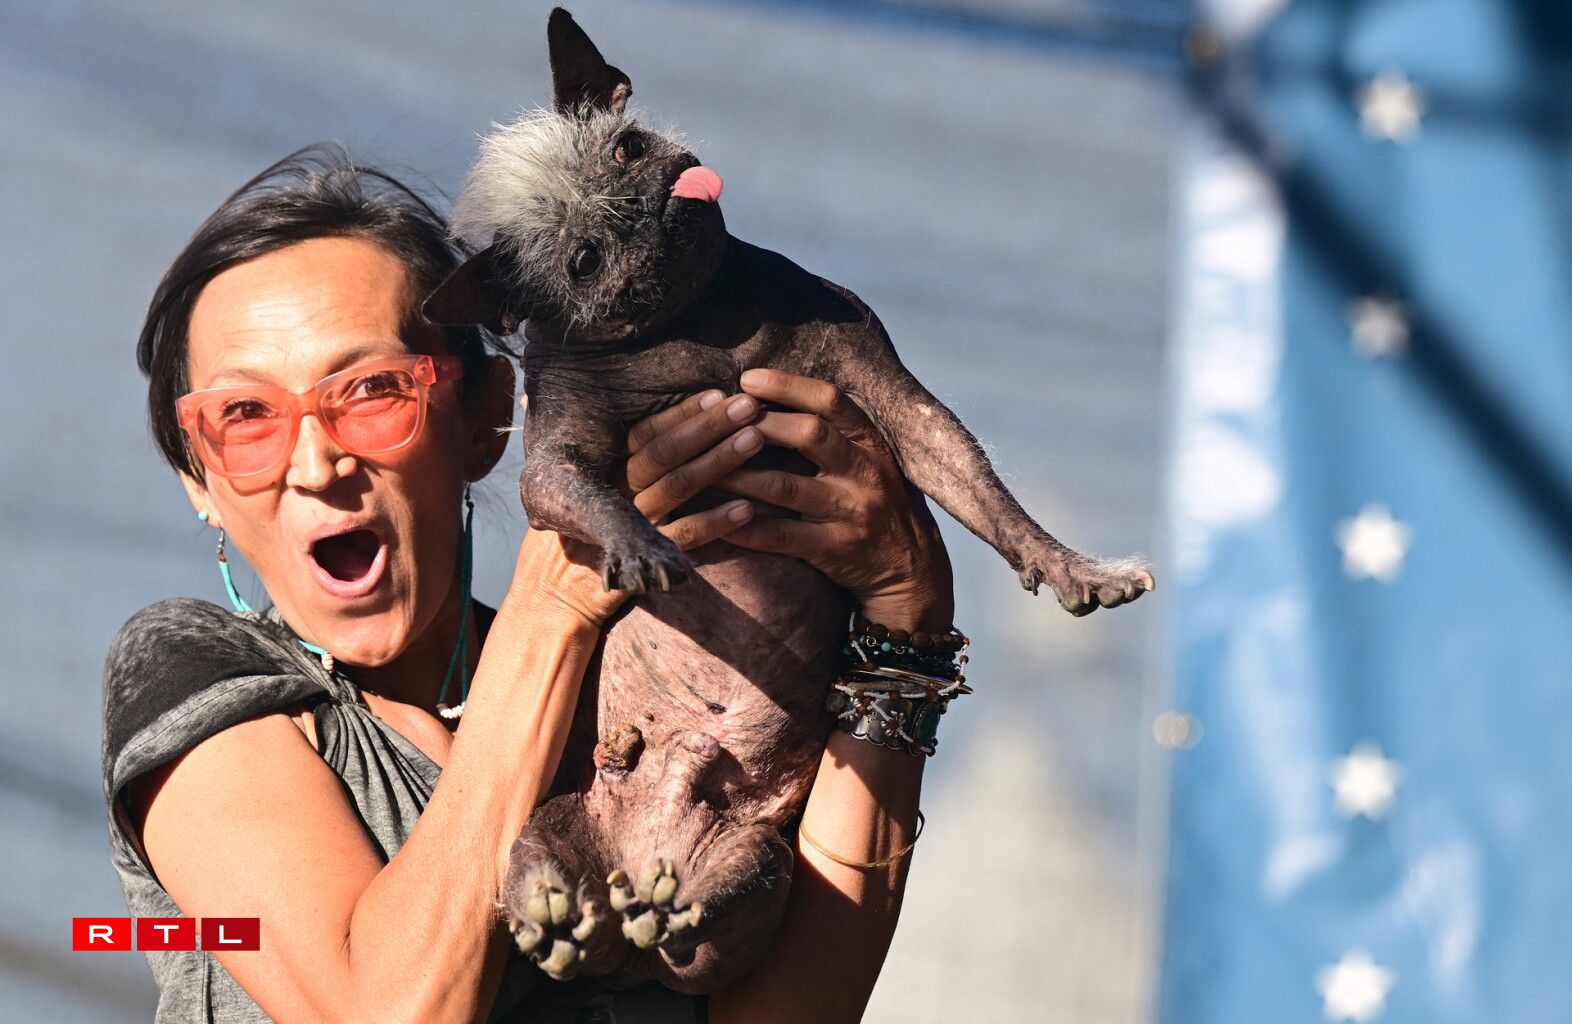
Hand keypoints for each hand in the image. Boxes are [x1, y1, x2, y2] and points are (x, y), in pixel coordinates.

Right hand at [514, 390, 765, 628]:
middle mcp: (613, 493)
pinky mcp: (644, 561)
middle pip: (665, 453)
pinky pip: (685, 536)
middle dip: (710, 427)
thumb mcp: (577, 487)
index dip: (681, 414)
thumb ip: (598, 449)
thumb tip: (545, 398)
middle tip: (750, 407)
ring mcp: (629, 527)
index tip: (718, 394)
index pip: (644, 434)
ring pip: (678, 487)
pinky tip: (747, 508)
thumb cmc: (581, 532)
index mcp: (599, 471)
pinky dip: (717, 521)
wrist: (559, 596)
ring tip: (756, 441)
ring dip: (720, 462)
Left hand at [711, 369, 954, 632]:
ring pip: (785, 487)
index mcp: (871, 443)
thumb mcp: (871, 461)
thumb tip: (774, 397)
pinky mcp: (836, 550)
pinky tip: (716, 519)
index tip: (747, 378)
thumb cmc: (877, 505)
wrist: (911, 570)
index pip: (831, 401)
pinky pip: (782, 537)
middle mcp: (865, 472)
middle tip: (717, 421)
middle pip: (809, 434)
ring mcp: (852, 512)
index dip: (788, 386)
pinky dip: (746, 528)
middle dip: (758, 424)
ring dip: (738, 475)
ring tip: (700, 467)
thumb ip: (836, 433)